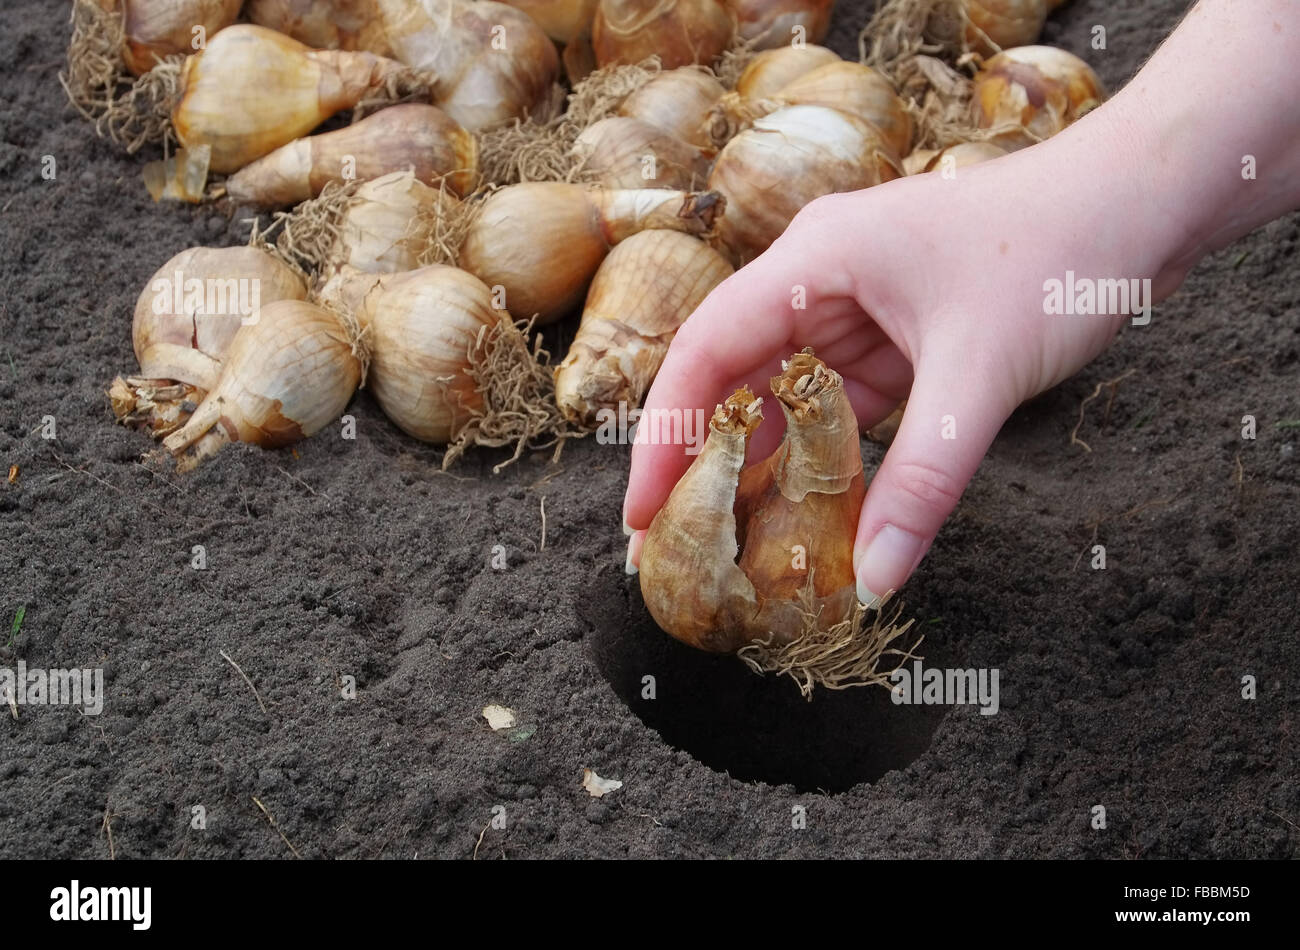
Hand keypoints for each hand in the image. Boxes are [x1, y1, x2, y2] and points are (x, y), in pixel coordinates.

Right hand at [623, 114, 1172, 601]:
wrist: (1146, 204)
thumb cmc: (1059, 252)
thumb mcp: (980, 374)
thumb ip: (923, 480)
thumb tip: (875, 578)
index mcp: (814, 260)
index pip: (706, 350)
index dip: (666, 436)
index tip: (643, 513)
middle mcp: (823, 280)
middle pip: (736, 377)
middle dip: (704, 461)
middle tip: (673, 546)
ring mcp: (862, 309)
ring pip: (789, 396)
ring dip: (766, 465)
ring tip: (733, 542)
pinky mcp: (900, 337)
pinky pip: (843, 405)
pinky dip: (829, 456)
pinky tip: (816, 510)